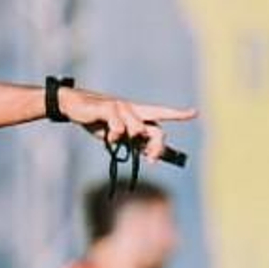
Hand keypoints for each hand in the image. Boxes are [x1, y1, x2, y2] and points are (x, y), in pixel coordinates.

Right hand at [58, 87, 196, 161]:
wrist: (74, 107)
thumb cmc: (97, 121)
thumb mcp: (117, 134)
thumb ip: (134, 142)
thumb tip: (150, 155)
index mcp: (138, 114)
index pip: (162, 113)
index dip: (179, 114)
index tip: (194, 113)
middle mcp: (134, 109)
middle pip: (156, 130)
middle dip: (157, 147)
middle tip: (151, 160)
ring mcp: (122, 107)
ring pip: (138, 130)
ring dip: (128, 140)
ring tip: (114, 140)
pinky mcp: (109, 108)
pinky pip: (119, 127)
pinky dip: (115, 136)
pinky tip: (108, 137)